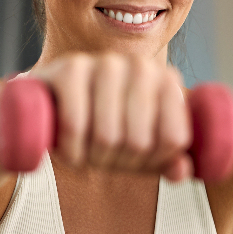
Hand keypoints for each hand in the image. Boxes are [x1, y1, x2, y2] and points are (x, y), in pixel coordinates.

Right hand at [28, 53, 193, 180]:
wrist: (49, 104)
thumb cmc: (101, 126)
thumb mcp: (138, 147)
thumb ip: (166, 160)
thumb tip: (183, 170)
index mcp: (166, 81)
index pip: (173, 139)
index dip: (152, 161)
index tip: (135, 159)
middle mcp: (141, 65)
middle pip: (140, 142)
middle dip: (118, 162)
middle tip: (102, 158)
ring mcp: (105, 63)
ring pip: (107, 135)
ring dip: (91, 158)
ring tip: (84, 153)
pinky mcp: (70, 68)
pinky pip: (75, 124)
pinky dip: (70, 149)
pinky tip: (67, 150)